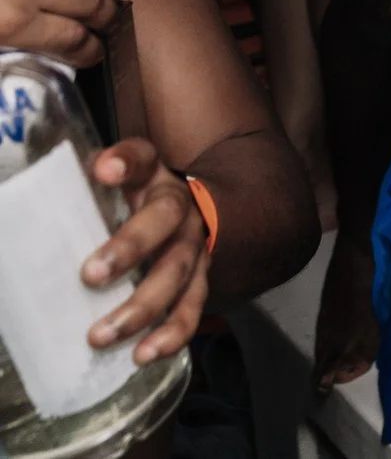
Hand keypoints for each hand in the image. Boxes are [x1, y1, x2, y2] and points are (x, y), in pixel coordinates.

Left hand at [83, 140, 210, 364]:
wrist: (184, 218)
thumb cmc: (130, 204)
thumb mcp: (114, 184)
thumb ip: (91, 182)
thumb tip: (67, 182)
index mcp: (156, 178)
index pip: (142, 158)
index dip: (126, 162)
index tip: (105, 171)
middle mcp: (184, 208)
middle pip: (166, 222)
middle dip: (132, 249)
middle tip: (90, 275)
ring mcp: (196, 247)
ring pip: (180, 274)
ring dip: (145, 306)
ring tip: (102, 336)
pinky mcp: (200, 281)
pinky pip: (192, 307)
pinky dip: (171, 334)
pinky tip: (143, 355)